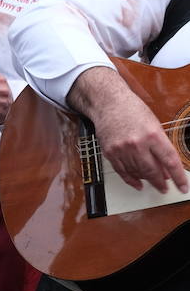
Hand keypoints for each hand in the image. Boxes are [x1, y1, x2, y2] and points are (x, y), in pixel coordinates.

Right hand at [72, 68, 187, 193]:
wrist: (108, 102)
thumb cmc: (132, 110)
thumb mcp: (154, 125)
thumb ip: (160, 146)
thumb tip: (165, 167)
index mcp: (152, 135)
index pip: (170, 161)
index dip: (178, 177)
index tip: (182, 186)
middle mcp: (137, 144)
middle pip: (152, 171)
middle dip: (160, 182)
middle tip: (165, 188)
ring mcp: (121, 149)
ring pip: (137, 172)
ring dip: (146, 180)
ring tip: (153, 182)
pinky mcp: (110, 152)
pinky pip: (122, 171)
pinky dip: (131, 179)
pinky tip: (137, 183)